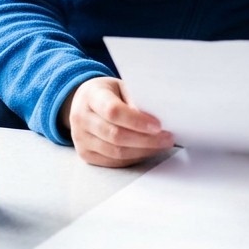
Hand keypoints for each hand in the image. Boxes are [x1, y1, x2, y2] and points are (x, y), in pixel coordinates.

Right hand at [58, 77, 173, 167]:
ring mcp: (81, 139)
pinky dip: (133, 158)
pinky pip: (113, 161)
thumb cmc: (107, 92)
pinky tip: (147, 151)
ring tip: (161, 145)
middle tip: (167, 138)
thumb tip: (154, 119)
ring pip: (115, 152)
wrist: (83, 102)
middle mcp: (81, 118)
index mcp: (90, 96)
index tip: (158, 125)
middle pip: (115, 135)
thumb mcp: (120, 87)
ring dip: (142, 151)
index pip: (113, 111)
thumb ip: (135, 99)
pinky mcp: (85, 154)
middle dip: (145, 140)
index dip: (137, 121)